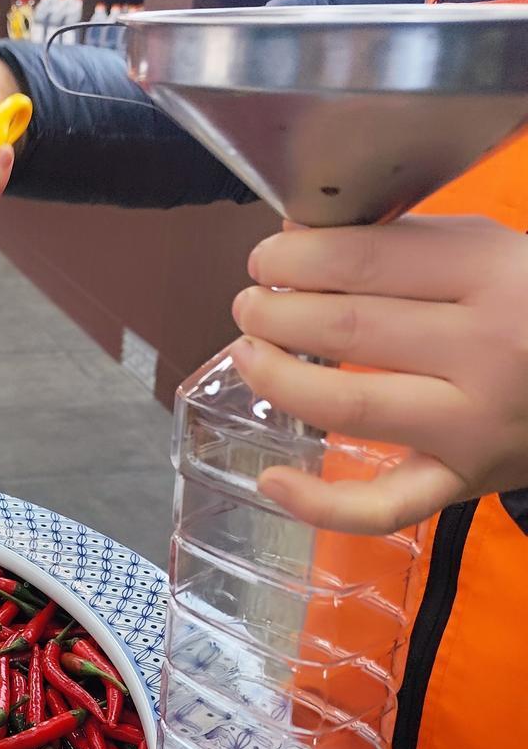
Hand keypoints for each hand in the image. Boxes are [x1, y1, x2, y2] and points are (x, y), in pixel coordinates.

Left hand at [230, 215, 527, 534]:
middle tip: (250, 305)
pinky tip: (271, 479)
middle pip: (352, 327)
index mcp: (493, 275)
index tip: (266, 260)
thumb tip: (298, 241)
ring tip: (248, 354)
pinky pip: (382, 507)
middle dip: (278, 313)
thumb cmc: (527, 309)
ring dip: (280, 379)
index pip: (370, 260)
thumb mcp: (487, 253)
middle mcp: (488, 351)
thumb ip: (401, 244)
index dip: (298, 259)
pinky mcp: (462, 483)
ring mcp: (474, 426)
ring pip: (352, 406)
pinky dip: (319, 503)